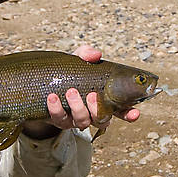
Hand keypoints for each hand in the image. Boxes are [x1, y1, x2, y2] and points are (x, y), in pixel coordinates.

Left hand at [23, 44, 139, 137]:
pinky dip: (56, 108)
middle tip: (92, 95)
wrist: (42, 84)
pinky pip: (59, 119)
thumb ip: (86, 55)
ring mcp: (76, 119)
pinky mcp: (59, 121)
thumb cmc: (67, 73)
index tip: (134, 113)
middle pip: (102, 120)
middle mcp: (92, 113)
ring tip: (71, 91)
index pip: (121, 111)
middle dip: (98, 110)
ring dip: (78, 107)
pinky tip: (52, 97)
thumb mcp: (76, 61)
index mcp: (103, 100)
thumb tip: (95, 54)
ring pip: (83, 122)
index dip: (129, 114)